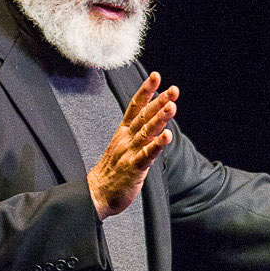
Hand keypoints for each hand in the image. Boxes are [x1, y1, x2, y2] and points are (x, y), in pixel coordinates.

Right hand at [87, 72, 177, 219]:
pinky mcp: (133, 168)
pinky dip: (157, 145)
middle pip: (144, 116)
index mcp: (123, 132)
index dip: (146, 91)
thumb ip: (138, 134)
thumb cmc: (112, 172)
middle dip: (159, 101)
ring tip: (172, 106)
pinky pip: (147, 155)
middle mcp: (126, 139)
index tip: (156, 76)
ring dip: (160, 118)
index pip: (135, 107)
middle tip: (173, 89)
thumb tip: (155, 123)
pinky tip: (168, 136)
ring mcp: (129, 152)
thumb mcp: (122, 147)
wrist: (96, 194)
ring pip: (146, 132)